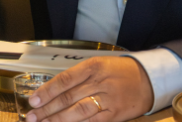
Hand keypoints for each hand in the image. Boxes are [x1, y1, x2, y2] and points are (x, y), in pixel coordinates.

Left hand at [26, 56, 153, 121]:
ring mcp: (108, 100)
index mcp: (93, 67)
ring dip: (59, 120)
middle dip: (48, 109)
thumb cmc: (119, 71)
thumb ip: (78, 77)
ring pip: (79, 112)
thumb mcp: (99, 65)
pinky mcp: (115, 115)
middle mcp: (99, 83)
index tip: (33, 100)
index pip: (65, 80)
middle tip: (32, 117)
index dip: (47, 91)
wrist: (149, 79)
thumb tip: (53, 91)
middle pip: (68, 97)